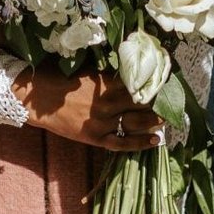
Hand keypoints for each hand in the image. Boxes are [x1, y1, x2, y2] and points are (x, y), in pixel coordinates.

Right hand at [11, 68, 163, 151]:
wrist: (38, 99)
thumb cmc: (63, 79)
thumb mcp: (89, 71)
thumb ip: (111, 75)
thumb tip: (133, 70)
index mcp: (108, 84)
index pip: (140, 84)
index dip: (157, 84)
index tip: (170, 81)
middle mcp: (108, 104)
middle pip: (142, 103)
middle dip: (160, 102)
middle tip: (175, 100)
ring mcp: (102, 123)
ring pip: (135, 122)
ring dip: (154, 120)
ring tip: (168, 118)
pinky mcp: (94, 137)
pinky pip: (121, 143)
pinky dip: (139, 143)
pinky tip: (155, 141)